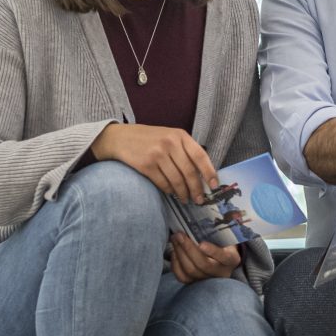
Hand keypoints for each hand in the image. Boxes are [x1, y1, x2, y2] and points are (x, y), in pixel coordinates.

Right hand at [91, 123, 217, 200]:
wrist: (121, 138)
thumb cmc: (149, 139)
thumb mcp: (169, 136)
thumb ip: (185, 150)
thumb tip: (203, 174)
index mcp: (180, 135)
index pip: (200, 155)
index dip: (209, 172)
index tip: (214, 185)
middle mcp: (170, 143)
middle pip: (189, 172)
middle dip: (196, 189)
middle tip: (199, 199)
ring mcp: (157, 154)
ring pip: (177, 180)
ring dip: (183, 193)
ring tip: (186, 199)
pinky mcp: (146, 165)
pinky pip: (163, 183)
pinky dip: (169, 191)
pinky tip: (172, 193)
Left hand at [169, 231, 242, 283]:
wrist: (222, 261)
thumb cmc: (224, 243)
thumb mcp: (227, 236)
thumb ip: (223, 228)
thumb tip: (218, 211)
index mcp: (232, 259)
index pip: (223, 257)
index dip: (212, 251)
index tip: (202, 243)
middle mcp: (221, 272)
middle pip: (202, 264)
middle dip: (188, 249)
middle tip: (179, 235)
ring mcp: (207, 280)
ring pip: (190, 271)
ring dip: (179, 254)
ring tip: (174, 239)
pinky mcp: (195, 283)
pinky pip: (182, 277)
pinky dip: (175, 264)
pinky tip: (174, 251)